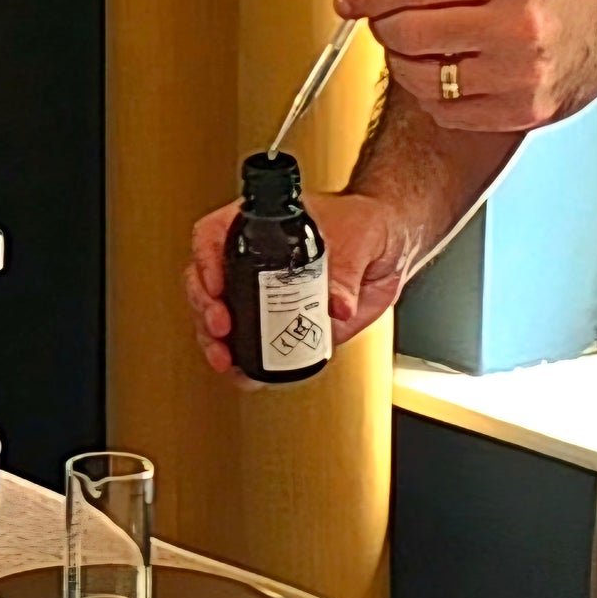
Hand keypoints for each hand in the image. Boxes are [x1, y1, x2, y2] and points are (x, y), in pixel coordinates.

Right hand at [185, 191, 412, 376]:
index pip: (213, 236)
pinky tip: (244, 374)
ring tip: (225, 357)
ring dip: (215, 341)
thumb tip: (338, 305)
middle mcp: (255, 261)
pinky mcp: (284, 325)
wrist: (391, 245)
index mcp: (261, 226)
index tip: (216, 285)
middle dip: (206, 308)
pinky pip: (254, 345)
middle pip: (206, 282)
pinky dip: (245, 364)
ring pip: (220, 318)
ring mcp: (265, 295)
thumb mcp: (358, 238)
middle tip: (222, 324)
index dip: (205, 261)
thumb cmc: (367, 223)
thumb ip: (346, 270)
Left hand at [331, 0, 596, 132]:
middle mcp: (518, 24)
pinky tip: (447, 71)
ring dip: (404, 60)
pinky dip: (432, 93)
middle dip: (386, 25)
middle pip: (409, 32)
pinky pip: (445, 110)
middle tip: (391, 18)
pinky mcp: (522, 112)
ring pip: (420, 76)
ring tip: (422, 43)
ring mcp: (521, 74)